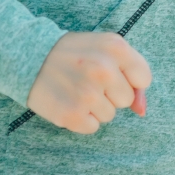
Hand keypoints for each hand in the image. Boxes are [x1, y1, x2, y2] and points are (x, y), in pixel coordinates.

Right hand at [27, 31, 151, 133]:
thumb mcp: (105, 49)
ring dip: (95, 107)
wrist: (30, 58)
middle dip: (111, 93)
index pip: (144, 79)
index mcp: (116, 47)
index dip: (129, 80)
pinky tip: (69, 101)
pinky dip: (81, 119)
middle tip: (89, 80)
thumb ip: (130, 73)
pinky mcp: (72, 114)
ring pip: (110, 115)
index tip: (112, 75)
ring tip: (77, 89)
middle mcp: (103, 69)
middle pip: (126, 99)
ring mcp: (87, 93)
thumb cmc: (74, 54)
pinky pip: (92, 127)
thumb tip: (142, 110)